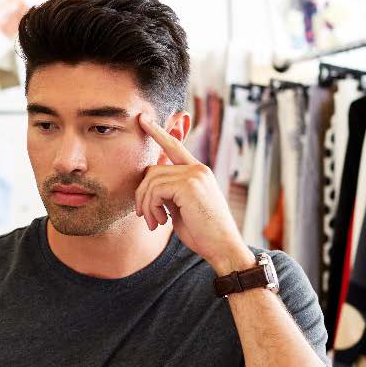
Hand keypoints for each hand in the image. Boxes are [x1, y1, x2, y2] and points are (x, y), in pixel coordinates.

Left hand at [135, 113, 254, 274]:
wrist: (223, 247)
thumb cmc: (202, 233)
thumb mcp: (181, 208)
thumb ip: (168, 192)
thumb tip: (148, 184)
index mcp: (197, 172)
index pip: (174, 146)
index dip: (158, 132)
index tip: (143, 119)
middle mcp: (197, 169)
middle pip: (152, 169)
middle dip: (142, 195)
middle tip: (145, 217)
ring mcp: (194, 174)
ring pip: (151, 180)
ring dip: (146, 205)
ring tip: (154, 222)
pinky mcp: (189, 184)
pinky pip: (155, 190)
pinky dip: (151, 207)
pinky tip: (160, 222)